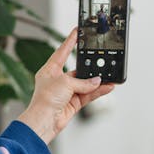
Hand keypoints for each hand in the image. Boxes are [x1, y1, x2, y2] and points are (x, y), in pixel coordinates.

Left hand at [16, 29, 114, 144]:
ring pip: (85, 84)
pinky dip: (98, 91)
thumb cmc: (45, 100)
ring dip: (96, 82)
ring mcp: (66, 92)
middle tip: (99, 59)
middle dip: (89, 67)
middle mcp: (58, 80)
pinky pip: (89, 95)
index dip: (70, 41)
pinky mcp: (73, 103)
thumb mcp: (65, 83)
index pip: (62, 52)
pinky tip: (107, 87)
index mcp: (50, 70)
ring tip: (108, 77)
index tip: (77, 31)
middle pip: (77, 70)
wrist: (45, 121)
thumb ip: (83, 81)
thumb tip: (96, 82)